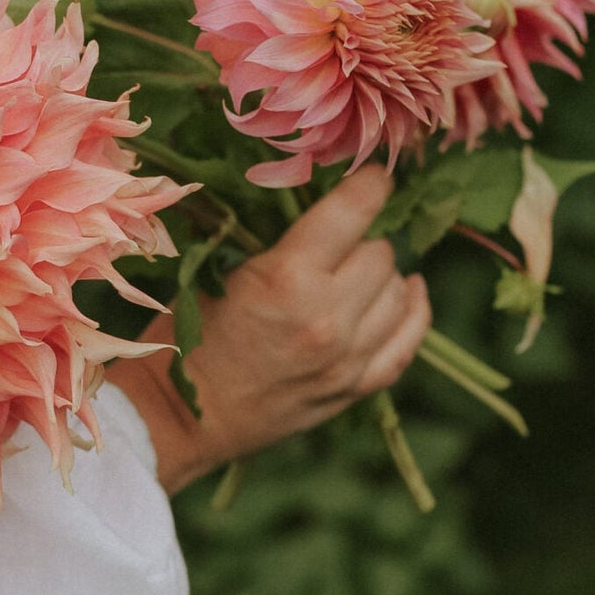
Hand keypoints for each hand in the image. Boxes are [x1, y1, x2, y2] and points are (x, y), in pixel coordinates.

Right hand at [109, 166, 430, 494]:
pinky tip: (409, 291)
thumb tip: (327, 200)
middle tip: (339, 240)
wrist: (181, 416)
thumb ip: (279, 241)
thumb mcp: (220, 273)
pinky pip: (407, 342)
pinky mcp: (354, 388)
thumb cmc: (188, 337)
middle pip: (380, 252)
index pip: (355, 211)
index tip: (373, 178)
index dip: (370, 185)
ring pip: (398, 291)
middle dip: (363, 238)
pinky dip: (413, 311)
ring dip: (382, 274)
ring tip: (358, 270)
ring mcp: (346, 358)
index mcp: (286, 279)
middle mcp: (326, 317)